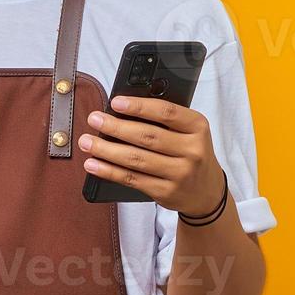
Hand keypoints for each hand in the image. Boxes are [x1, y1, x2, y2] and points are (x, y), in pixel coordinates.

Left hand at [78, 96, 225, 215]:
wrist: (207, 191)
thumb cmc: (190, 153)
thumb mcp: (189, 132)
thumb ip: (164, 120)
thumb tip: (121, 110)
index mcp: (197, 127)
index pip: (167, 112)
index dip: (139, 107)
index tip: (115, 102)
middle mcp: (192, 150)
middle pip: (147, 136)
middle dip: (116, 127)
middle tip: (94, 119)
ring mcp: (180, 174)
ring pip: (136, 159)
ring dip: (106, 150)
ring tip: (87, 142)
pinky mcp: (166, 192)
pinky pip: (132, 179)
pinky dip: (109, 171)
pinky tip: (94, 164)